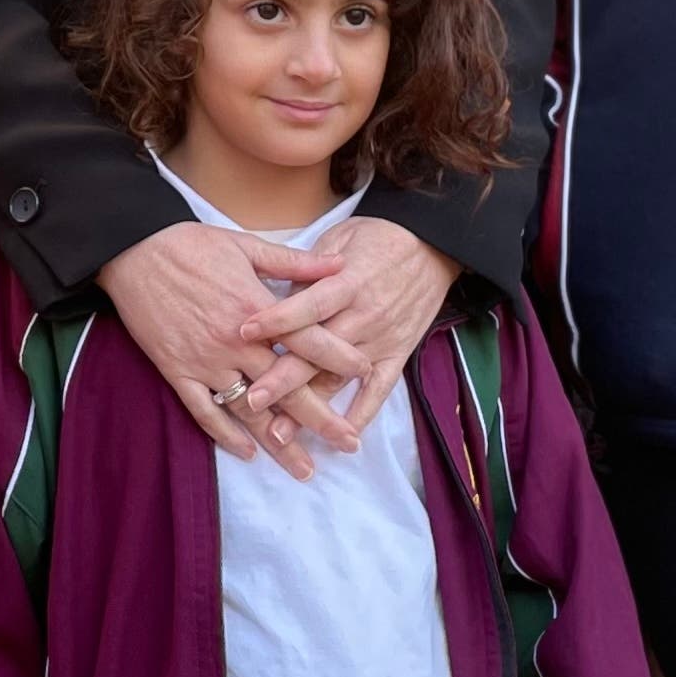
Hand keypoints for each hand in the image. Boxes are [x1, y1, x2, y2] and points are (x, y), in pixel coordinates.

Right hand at [98, 221, 343, 475]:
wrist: (131, 250)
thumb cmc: (189, 243)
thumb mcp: (246, 245)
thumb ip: (294, 263)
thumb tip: (338, 265)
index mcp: (256, 308)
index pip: (308, 340)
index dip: (340, 357)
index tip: (366, 373)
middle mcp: (234, 342)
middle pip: (287, 388)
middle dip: (320, 419)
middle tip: (349, 443)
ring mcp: (205, 361)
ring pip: (250, 410)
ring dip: (279, 442)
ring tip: (304, 469)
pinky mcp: (178, 372)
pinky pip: (204, 411)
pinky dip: (225, 435)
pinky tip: (248, 452)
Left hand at [239, 218, 457, 437]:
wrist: (432, 245)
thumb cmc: (378, 237)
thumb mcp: (338, 238)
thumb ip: (306, 270)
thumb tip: (271, 295)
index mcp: (346, 282)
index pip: (307, 306)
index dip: (276, 319)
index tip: (243, 332)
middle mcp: (363, 315)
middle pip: (317, 352)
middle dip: (283, 379)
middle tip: (252, 401)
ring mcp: (381, 339)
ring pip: (340, 378)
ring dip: (311, 407)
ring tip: (281, 433)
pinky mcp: (398, 354)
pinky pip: (379, 390)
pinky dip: (361, 415)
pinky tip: (341, 439)